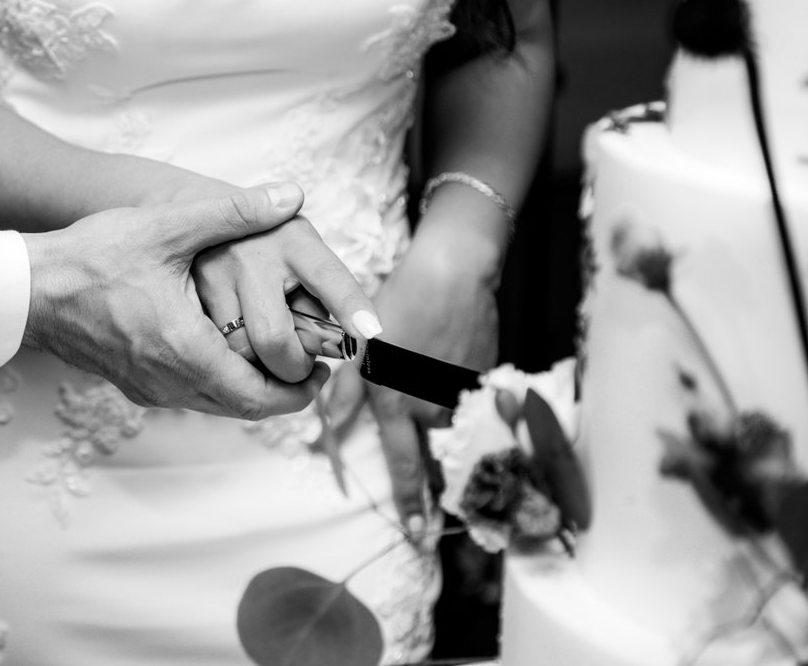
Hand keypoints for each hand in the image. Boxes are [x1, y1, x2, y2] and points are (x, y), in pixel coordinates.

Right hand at [21, 182, 345, 419]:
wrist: (28, 289)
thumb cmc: (89, 259)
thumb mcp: (166, 228)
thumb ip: (232, 212)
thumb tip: (288, 197)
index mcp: (185, 351)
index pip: (259, 396)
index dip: (300, 390)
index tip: (324, 369)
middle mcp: (169, 381)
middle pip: (244, 408)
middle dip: (283, 391)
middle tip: (311, 365)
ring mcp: (149, 388)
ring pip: (217, 404)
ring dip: (251, 387)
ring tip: (276, 352)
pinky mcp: (133, 383)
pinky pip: (190, 395)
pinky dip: (220, 381)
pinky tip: (227, 346)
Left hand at [366, 240, 499, 539]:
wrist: (451, 277)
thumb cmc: (397, 305)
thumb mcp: (359, 347)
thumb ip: (343, 394)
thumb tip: (322, 431)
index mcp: (397, 402)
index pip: (405, 465)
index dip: (409, 500)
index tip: (414, 530)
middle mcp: (432, 408)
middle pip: (441, 464)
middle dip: (440, 495)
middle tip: (438, 521)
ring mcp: (462, 396)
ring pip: (459, 440)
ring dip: (456, 460)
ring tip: (456, 482)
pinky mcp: (484, 381)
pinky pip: (474, 413)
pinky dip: (470, 424)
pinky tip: (468, 423)